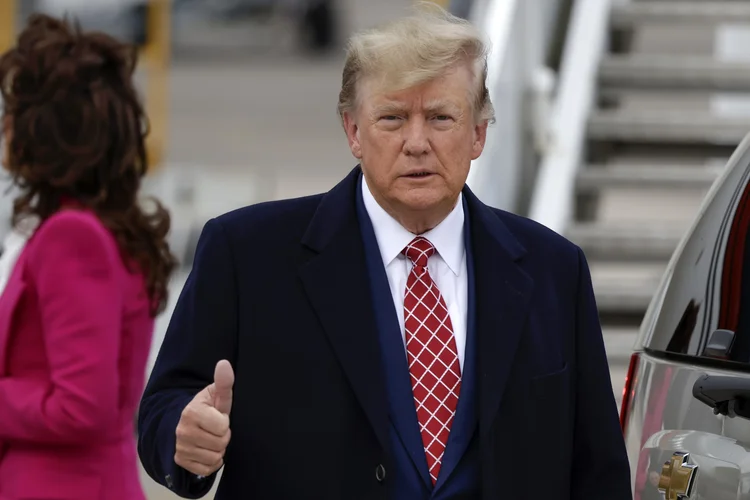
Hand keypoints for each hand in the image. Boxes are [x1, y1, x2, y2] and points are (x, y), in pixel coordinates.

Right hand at [174, 360, 233, 476]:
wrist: (188, 422)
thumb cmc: (208, 407)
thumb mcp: (216, 394)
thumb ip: (223, 382)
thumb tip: (224, 364)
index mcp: (191, 412)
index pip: (223, 427)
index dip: (225, 422)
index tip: (218, 417)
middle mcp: (182, 431)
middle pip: (220, 444)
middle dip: (223, 437)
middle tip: (216, 429)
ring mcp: (180, 448)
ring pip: (215, 458)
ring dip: (218, 450)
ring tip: (211, 438)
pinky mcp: (181, 461)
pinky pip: (207, 469)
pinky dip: (212, 462)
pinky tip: (207, 449)